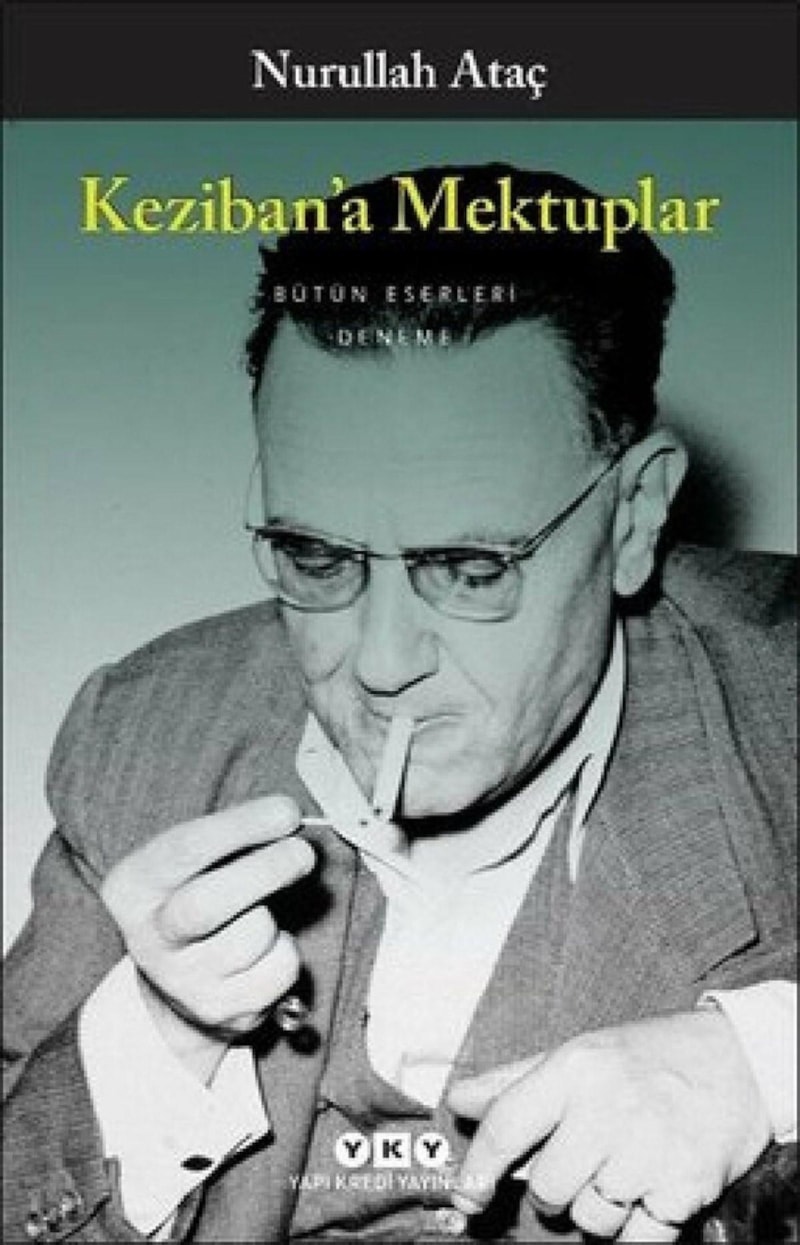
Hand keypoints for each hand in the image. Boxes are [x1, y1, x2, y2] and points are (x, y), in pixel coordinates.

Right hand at [101, 796, 314, 1081]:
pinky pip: (279, 969)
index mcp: (132, 887)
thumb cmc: (199, 897)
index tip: (286, 811)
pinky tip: (267, 950)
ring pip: (252, 936)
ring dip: (274, 918)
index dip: (242, 826)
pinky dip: (287, 951)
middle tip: (304, 853)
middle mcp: (148, 939)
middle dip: (265, 872)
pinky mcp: (221, 1011)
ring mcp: (183, 982)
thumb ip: (232, 840)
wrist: (181, 985)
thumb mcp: (195, 863)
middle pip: (207, 905)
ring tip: (260, 914)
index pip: (184, 849)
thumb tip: (288, 822)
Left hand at [447, 1010, 771, 1241]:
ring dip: (600, 1208)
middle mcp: (608, 1106)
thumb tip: (460, 1100)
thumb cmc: (650, 1057)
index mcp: (576, 1067)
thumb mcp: (581, 1052)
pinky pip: (637, 1240)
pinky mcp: (685, 1186)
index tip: (467, 1193)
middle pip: (548, 1187)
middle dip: (556, 1189)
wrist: (738, 1060)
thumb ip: (516, 1080)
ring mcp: (648, 1149)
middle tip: (583, 1162)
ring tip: (625, 1167)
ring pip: (590, 1218)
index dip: (478, 1166)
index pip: (508, 1124)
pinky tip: (649, 1191)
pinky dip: (638, 1229)